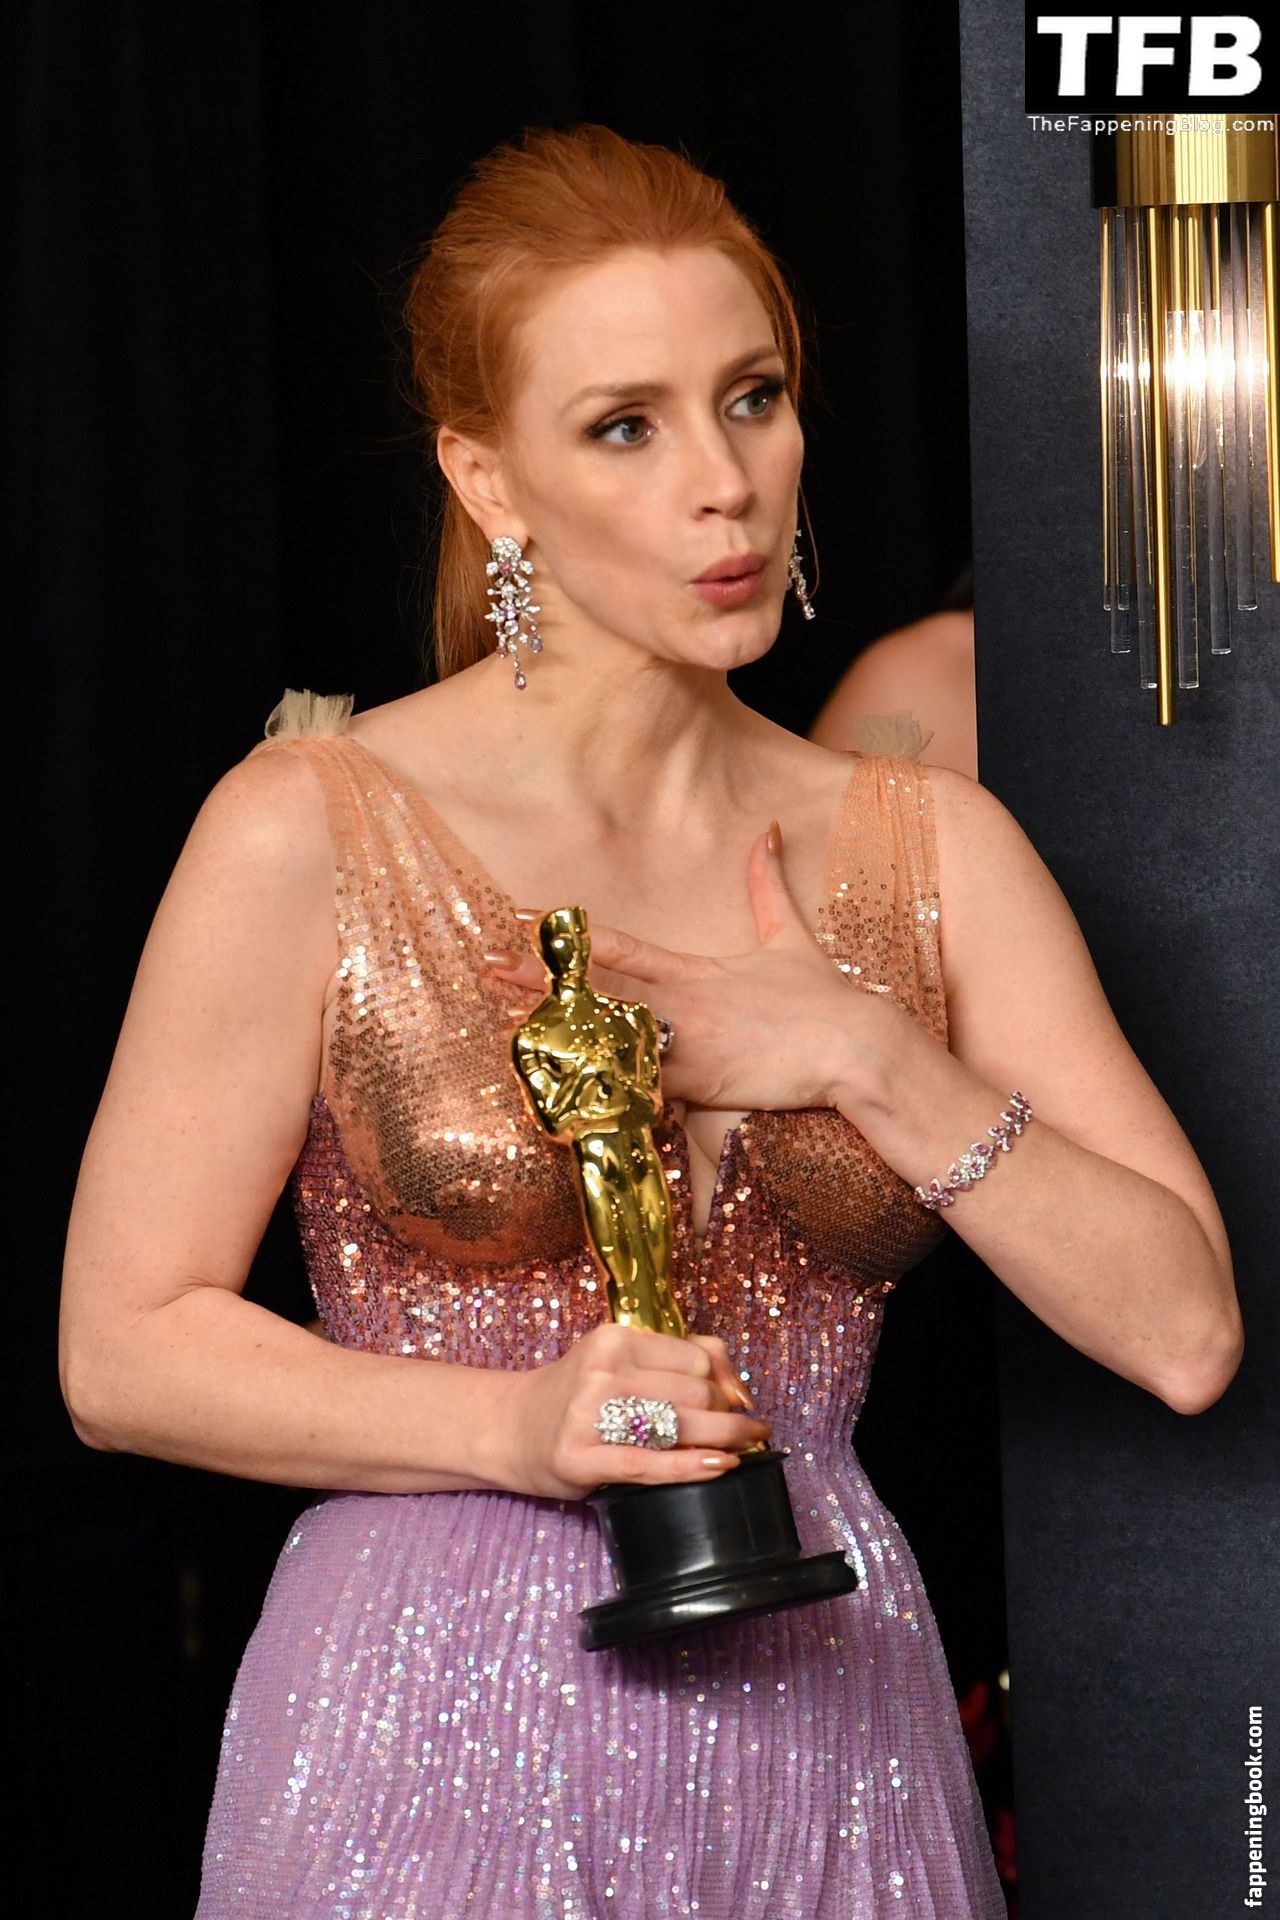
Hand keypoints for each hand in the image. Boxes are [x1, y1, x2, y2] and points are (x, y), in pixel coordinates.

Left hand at [482, 821, 893, 1115]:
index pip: (618, 945)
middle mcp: (682, 1003)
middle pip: (597, 987)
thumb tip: (768, 830)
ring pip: (609, 1036)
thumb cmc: (823, 1000)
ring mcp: (687, 1043)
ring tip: (508, 1030)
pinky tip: (562, 1090)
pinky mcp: (699, 1083)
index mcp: (695, 969)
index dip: (569, 932)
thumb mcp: (788, 938)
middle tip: (490, 970)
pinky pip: (639, 1087)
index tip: (525, 918)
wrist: (856, 1046)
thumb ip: (767, 887)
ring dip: (559, 1035)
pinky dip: (603, 1088)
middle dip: (540, 981)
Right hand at [499, 1324, 771, 1501]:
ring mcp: (586, 1416)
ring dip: (724, 1440)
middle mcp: (600, 1372)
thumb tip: (742, 1392)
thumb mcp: (620, 1360)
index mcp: (613, 1339)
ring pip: (680, 1426)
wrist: (510, 1427)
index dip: (723, 1383)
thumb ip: (682, 1359)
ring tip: (743, 1448)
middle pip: (695, 1393)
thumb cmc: (578, 1394)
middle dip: (727, 1415)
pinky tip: (719, 1466)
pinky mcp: (578, 1459)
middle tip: (741, 1431)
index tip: (731, 1402)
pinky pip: (650, 1464)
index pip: (696, 1359)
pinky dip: (692, 1466)